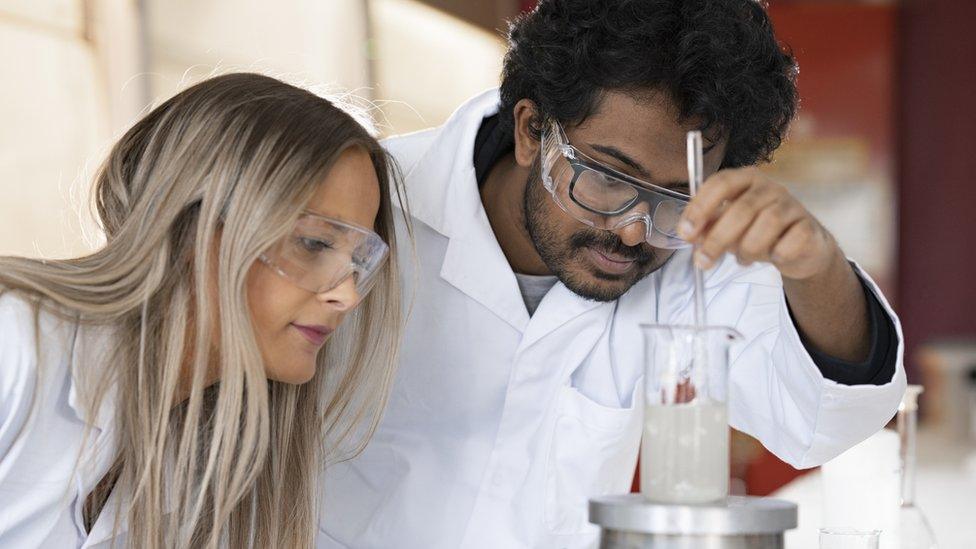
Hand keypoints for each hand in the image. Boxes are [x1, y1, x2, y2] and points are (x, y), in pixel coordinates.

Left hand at [676, 167, 838, 280]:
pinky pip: (790, 242)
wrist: (802, 248)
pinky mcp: (809, 227)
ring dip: (748, 248)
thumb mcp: (728, 227)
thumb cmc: (758, 232)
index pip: (721, 183)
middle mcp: (770, 187)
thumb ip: (708, 226)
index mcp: (746, 179)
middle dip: (717, 239)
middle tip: (702, 261)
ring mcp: (792, 205)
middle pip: (741, 208)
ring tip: (743, 259)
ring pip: (767, 224)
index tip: (686, 233)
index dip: (700, 207)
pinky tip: (773, 257)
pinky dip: (777, 254)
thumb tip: (689, 233)